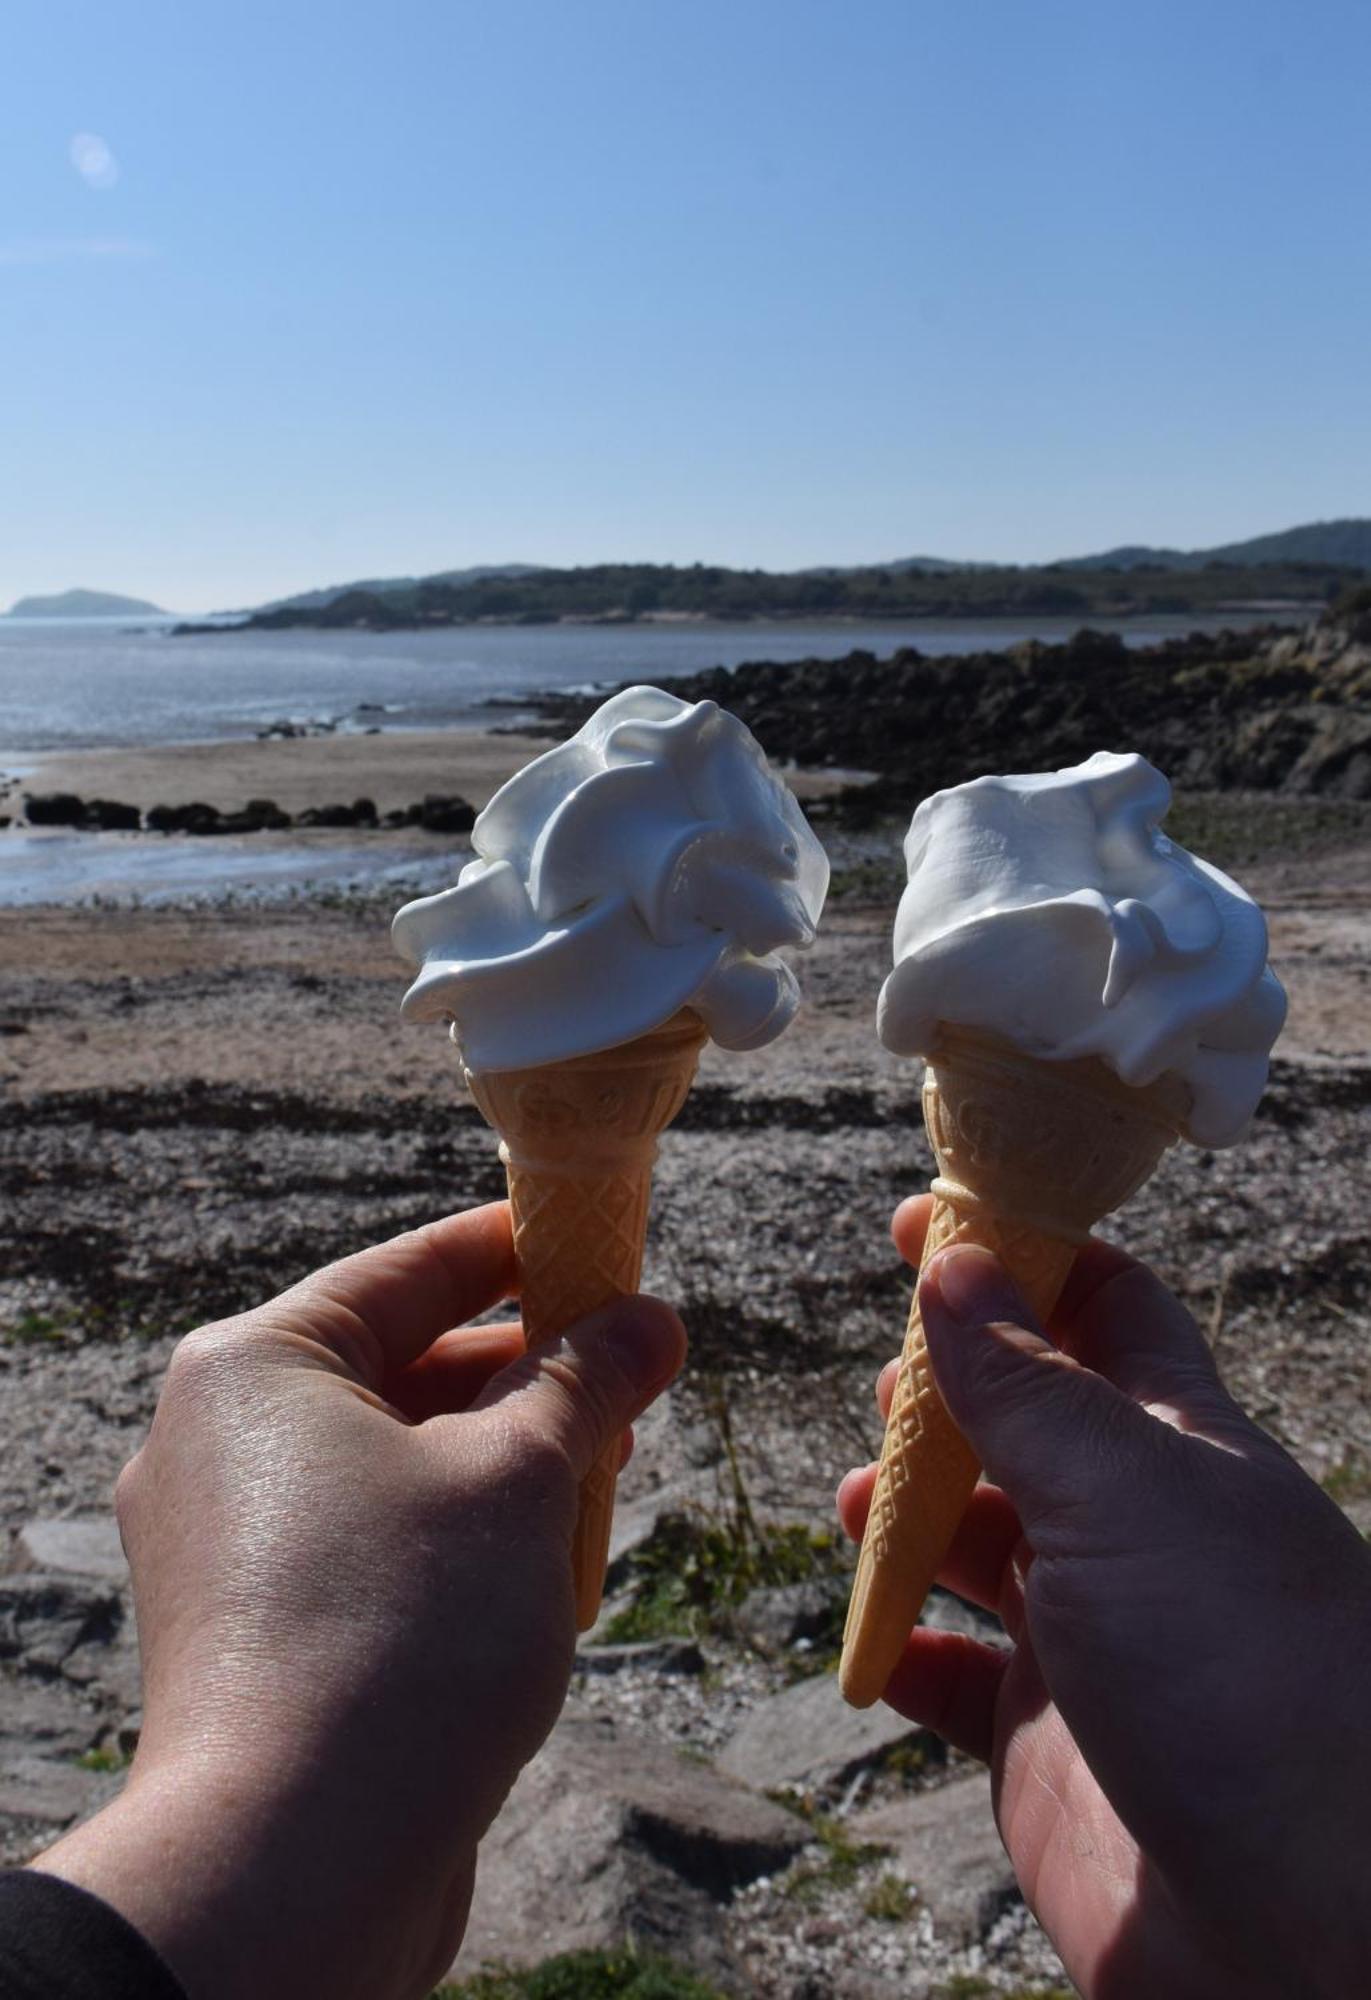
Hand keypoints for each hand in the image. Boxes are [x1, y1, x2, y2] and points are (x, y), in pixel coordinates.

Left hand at [36, 1202, 684, 1999]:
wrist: (293, 1871)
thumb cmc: (402, 1633)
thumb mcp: (519, 1478)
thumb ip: (586, 1382)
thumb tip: (653, 1318)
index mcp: (256, 1367)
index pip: (409, 1270)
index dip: (521, 1253)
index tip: (610, 1249)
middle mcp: (222, 1442)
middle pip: (404, 1365)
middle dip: (528, 1375)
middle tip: (636, 1378)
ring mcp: (233, 1543)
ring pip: (398, 1461)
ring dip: (506, 1462)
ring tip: (607, 1475)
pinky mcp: (262, 1630)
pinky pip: (377, 1543)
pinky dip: (461, 1537)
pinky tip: (547, 1565)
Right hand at [839, 1197, 1370, 1999]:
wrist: (1303, 1932)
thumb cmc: (1244, 1674)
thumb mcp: (1125, 1491)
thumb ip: (1024, 1382)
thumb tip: (950, 1258)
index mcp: (1180, 1446)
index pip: (1104, 1311)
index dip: (1019, 1258)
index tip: (925, 1224)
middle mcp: (1137, 1533)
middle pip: (1025, 1425)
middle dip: (948, 1392)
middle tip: (889, 1385)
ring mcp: (1092, 1640)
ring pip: (977, 1545)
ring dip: (908, 1516)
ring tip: (860, 1500)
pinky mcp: (1048, 1747)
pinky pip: (952, 1680)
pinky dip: (901, 1653)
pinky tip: (873, 1643)